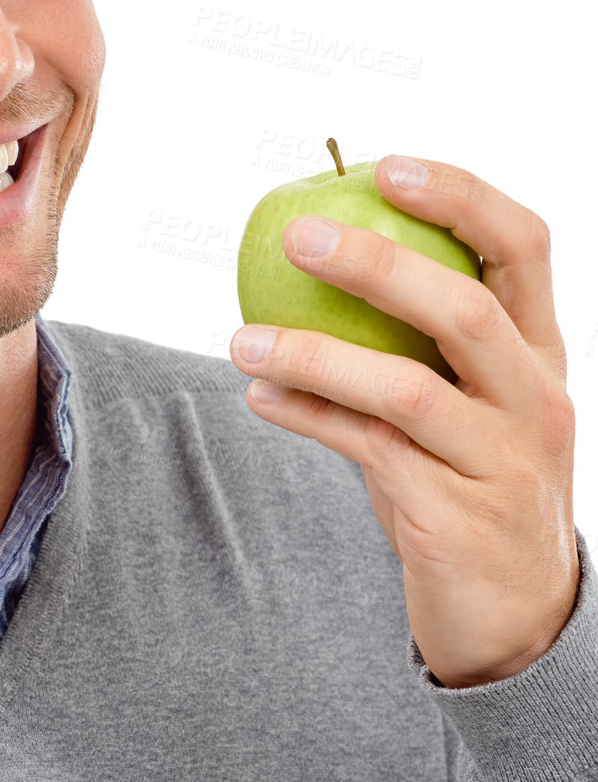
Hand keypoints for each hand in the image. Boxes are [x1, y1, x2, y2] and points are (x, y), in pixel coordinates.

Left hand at [229, 156, 579, 688]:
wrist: (513, 616)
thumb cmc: (467, 481)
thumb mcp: (463, 401)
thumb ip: (414, 340)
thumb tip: (316, 249)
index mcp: (542, 351)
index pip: (522, 245)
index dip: (461, 195)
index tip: (386, 165)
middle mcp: (537, 398)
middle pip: (466, 307)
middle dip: (378, 262)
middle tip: (297, 234)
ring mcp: (503, 461)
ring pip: (406, 389)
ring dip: (314, 355)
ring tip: (239, 339)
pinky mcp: (455, 518)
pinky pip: (368, 451)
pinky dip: (307, 417)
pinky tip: (258, 396)